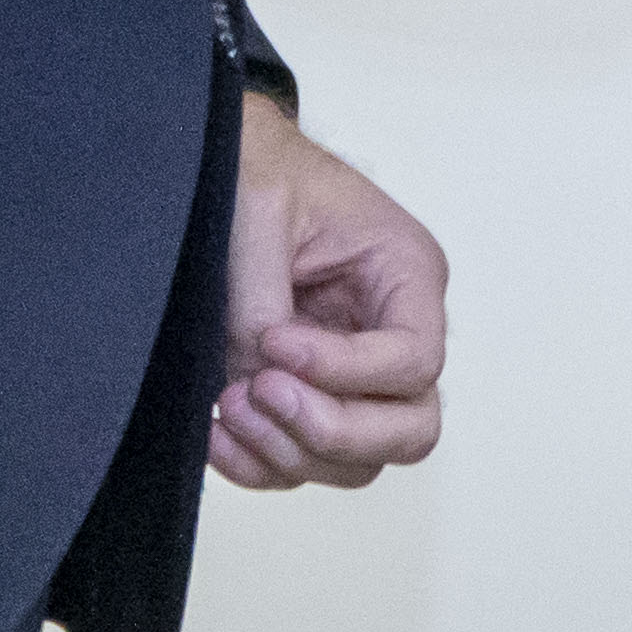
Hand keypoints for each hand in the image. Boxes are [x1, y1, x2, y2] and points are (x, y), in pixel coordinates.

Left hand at [208, 96, 444, 492]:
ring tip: (228, 404)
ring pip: (357, 462)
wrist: (230, 167)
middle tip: (262, 393)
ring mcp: (356, 374)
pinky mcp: (312, 398)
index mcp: (407, 273)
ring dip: (289, 450)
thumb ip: (260, 304)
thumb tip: (254, 383)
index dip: (345, 371)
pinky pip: (305, 464)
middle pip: (409, 429)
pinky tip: (218, 433)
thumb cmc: (260, 169)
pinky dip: (262, 463)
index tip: (276, 345)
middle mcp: (394, 331)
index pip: (413, 359)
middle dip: (332, 430)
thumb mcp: (258, 216)